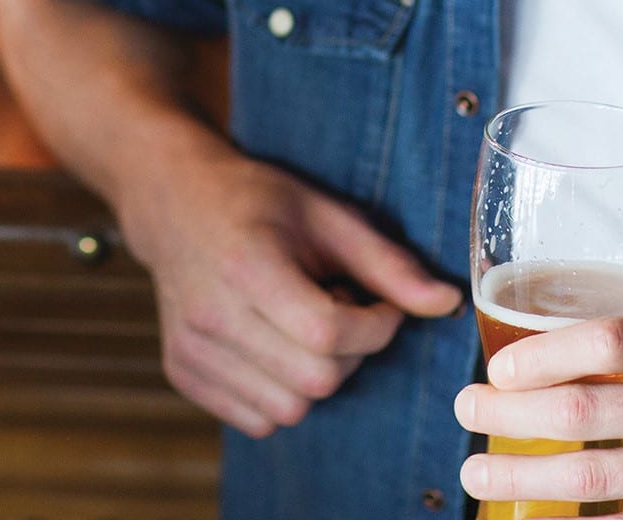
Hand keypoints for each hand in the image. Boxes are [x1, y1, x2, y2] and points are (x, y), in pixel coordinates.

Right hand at [122, 145, 462, 438]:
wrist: (174, 202)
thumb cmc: (257, 202)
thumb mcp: (326, 215)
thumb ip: (387, 263)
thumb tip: (447, 303)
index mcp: (247, 266)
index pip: (328, 334)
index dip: (374, 328)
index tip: (380, 306)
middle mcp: (211, 314)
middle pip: (315, 379)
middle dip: (350, 355)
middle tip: (341, 311)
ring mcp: (191, 348)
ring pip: (289, 408)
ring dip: (316, 377)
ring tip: (303, 327)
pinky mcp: (181, 371)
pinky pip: (257, 420)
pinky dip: (281, 395)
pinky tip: (276, 347)